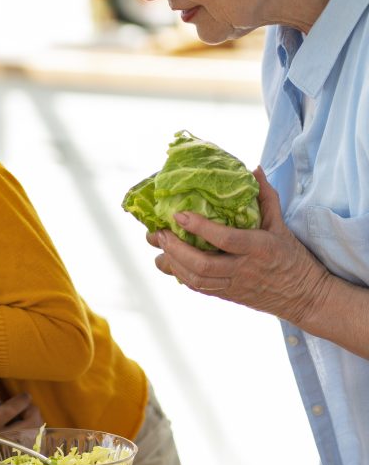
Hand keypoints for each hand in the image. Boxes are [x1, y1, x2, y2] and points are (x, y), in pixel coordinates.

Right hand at [0, 394, 41, 464]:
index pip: (7, 414)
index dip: (20, 402)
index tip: (25, 395)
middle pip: (24, 429)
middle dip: (32, 413)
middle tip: (29, 404)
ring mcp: (0, 450)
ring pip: (29, 439)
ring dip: (34, 424)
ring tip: (28, 413)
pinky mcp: (3, 456)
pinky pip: (26, 447)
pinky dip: (32, 435)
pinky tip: (26, 425)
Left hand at [147, 167, 330, 325]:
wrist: (305, 296)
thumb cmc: (293, 257)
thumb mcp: (282, 226)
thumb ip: (266, 197)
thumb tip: (254, 169)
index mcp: (260, 248)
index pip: (226, 239)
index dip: (200, 227)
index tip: (179, 215)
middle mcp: (245, 269)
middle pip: (203, 265)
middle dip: (176, 249)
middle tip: (159, 233)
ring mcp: (235, 285)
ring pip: (197, 280)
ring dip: (173, 263)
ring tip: (159, 247)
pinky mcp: (228, 296)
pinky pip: (199, 288)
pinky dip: (180, 275)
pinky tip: (169, 261)